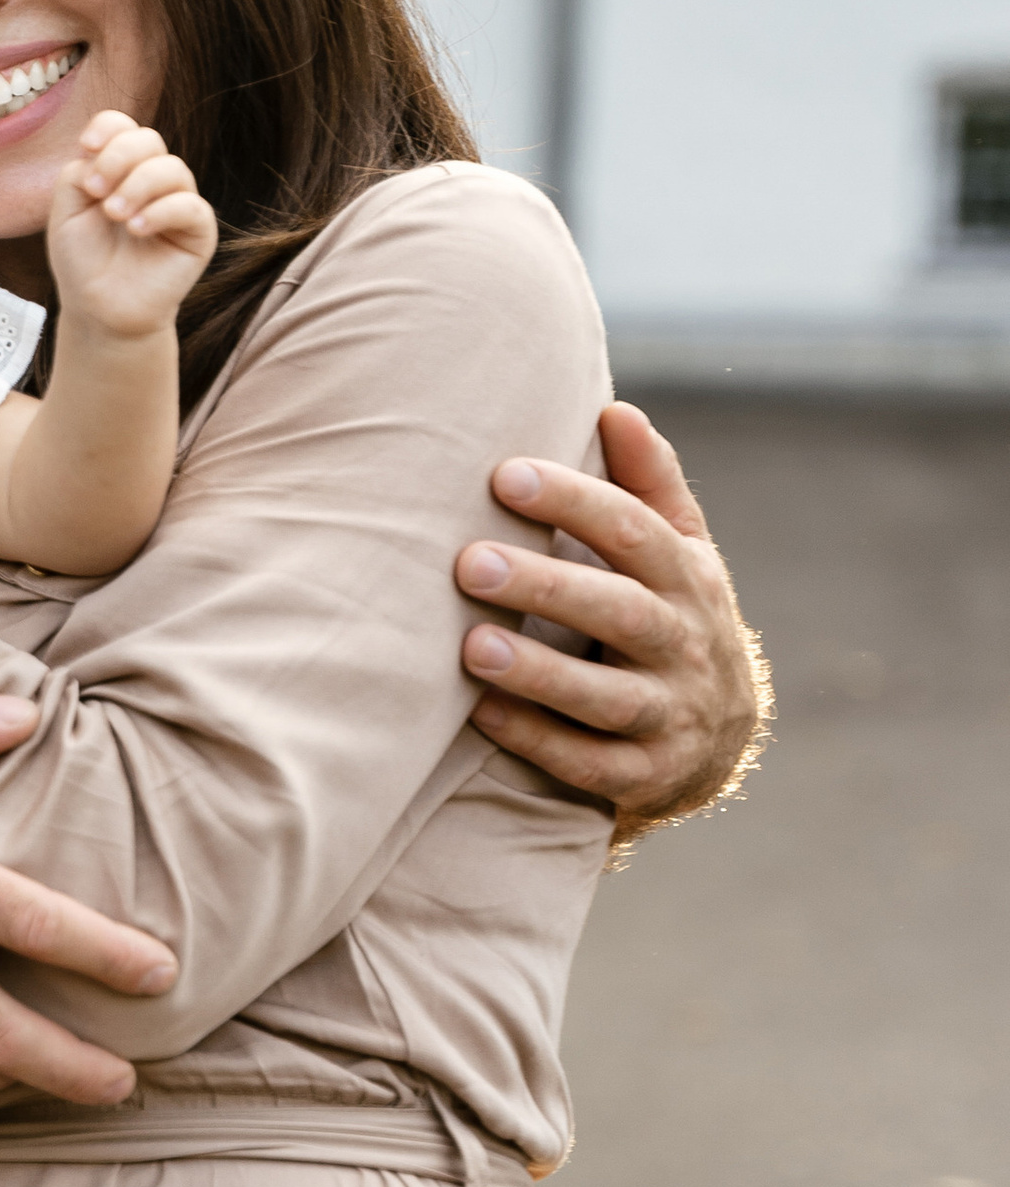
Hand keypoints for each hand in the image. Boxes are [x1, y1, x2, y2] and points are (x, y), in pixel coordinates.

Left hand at [45, 114, 216, 337]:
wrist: (99, 310)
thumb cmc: (83, 261)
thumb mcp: (65, 211)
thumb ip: (77, 174)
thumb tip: (102, 154)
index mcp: (120, 169)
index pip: (124, 127)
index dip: (108, 127)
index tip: (86, 147)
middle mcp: (152, 179)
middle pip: (148, 139)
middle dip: (118, 157)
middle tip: (96, 191)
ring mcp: (177, 203)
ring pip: (172, 168)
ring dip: (138, 185)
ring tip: (115, 215)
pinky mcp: (198, 231)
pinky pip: (190, 206)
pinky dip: (160, 211)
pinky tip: (136, 229)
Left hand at [457, 402, 770, 832]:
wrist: (717, 742)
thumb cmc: (673, 619)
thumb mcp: (680, 554)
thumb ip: (648, 486)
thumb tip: (614, 408)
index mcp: (689, 579)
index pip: (635, 532)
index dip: (574, 502)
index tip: (504, 475)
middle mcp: (687, 646)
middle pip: (619, 611)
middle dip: (546, 586)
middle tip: (469, 564)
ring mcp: (670, 716)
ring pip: (605, 696)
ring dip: (538, 673)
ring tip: (470, 647)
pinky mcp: (647, 778)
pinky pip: (590, 765)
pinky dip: (537, 741)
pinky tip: (479, 715)